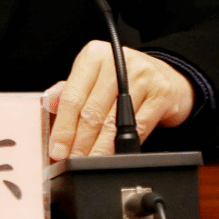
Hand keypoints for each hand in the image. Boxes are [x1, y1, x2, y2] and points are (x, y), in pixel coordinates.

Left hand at [46, 40, 194, 160]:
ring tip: (89, 162)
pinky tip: (114, 156)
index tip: (56, 149)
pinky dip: (123, 146)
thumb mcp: (95, 78)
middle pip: (91, 111)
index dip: (63, 127)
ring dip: (98, 148)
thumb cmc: (125, 79)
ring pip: (112, 122)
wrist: (168, 77)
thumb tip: (50, 104)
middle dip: (79, 142)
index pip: (72, 96)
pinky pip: (138, 127)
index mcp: (94, 55)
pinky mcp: (160, 93)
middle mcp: (117, 62)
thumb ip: (71, 90)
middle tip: (71, 161)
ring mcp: (141, 76)